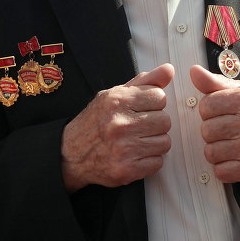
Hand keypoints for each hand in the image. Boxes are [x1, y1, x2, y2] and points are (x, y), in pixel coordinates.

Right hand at [60, 64, 173, 191]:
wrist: (71, 153)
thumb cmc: (96, 122)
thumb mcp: (115, 95)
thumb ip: (145, 82)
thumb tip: (168, 70)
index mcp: (117, 101)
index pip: (159, 97)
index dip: (153, 103)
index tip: (141, 109)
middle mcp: (120, 124)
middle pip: (165, 120)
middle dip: (155, 123)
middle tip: (139, 126)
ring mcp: (124, 149)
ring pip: (165, 142)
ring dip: (154, 142)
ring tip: (137, 141)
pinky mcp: (127, 170)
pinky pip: (158, 162)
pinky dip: (149, 160)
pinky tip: (135, 155)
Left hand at [189, 64, 239, 182]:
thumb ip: (216, 83)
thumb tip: (194, 72)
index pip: (207, 105)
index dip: (209, 111)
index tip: (220, 114)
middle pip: (207, 130)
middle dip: (213, 132)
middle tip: (228, 131)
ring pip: (211, 152)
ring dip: (217, 151)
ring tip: (232, 145)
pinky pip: (221, 172)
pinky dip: (224, 168)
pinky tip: (235, 159)